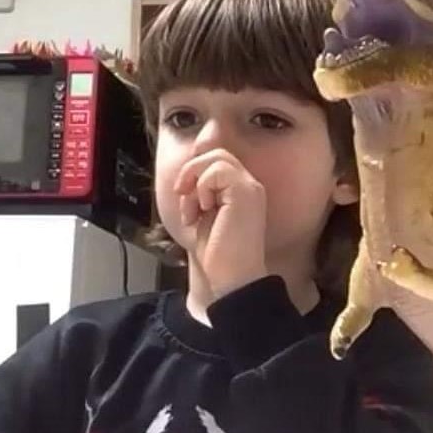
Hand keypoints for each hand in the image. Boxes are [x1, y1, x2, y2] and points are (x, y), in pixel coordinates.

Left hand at [172, 148, 267, 299]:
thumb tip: (186, 176)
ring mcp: (250, 188)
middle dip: (192, 171)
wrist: (232, 279)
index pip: (218, 161)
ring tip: (195, 210)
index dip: (196, 172)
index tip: (185, 198)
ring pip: (217, 157)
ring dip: (195, 182)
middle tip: (183, 195)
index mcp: (242, 191)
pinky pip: (216, 171)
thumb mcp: (203, 216)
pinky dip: (201, 189)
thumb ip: (200, 193)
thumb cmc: (218, 255)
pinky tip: (203, 212)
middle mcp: (250, 186)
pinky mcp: (245, 193)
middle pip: (217, 153)